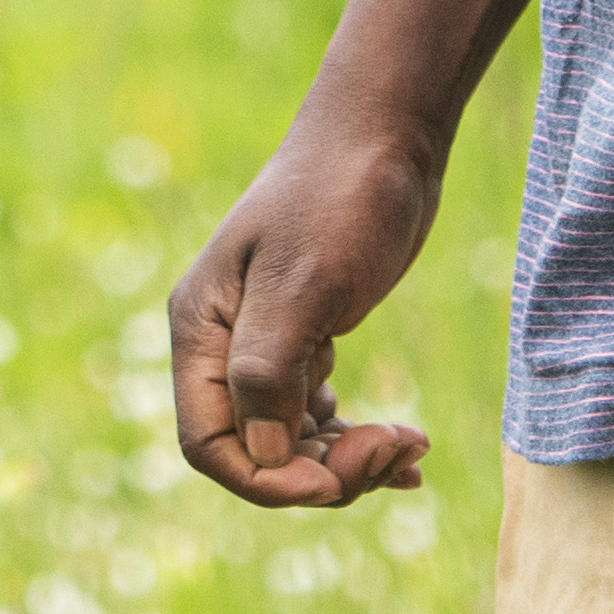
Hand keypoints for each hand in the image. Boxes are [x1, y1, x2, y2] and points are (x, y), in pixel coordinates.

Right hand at [166, 112, 445, 507]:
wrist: (385, 133)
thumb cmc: (340, 196)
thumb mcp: (304, 283)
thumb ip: (267, 373)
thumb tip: (264, 460)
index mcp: (202, 330)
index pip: (211, 445)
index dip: (270, 480)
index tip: (338, 479)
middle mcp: (223, 344)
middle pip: (257, 452)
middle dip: (323, 470)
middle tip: (394, 449)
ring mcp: (265, 342)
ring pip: (291, 442)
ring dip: (347, 460)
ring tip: (411, 447)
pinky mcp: (305, 338)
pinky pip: (317, 415)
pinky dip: (356, 437)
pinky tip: (406, 442)